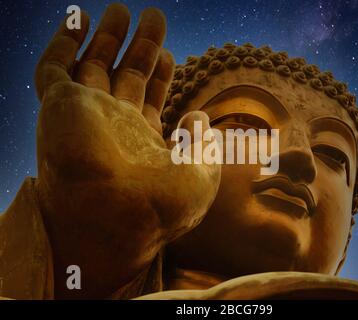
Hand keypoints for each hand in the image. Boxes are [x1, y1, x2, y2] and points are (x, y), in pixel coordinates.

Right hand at [34, 4, 219, 261]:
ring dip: (105, 37)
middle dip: (140, 47)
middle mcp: (112, 126)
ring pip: (92, 65)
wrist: (114, 222)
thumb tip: (199, 115)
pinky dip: (62, 44)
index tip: (169, 54)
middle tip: (154, 16)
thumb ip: (202, 141)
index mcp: (141, 142)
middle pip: (126, 76)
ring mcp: (85, 115)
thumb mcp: (202, 174)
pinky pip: (53, 68)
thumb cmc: (161, 207)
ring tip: (120, 9)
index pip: (150, 98)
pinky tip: (76, 20)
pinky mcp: (59, 105)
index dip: (160, 75)